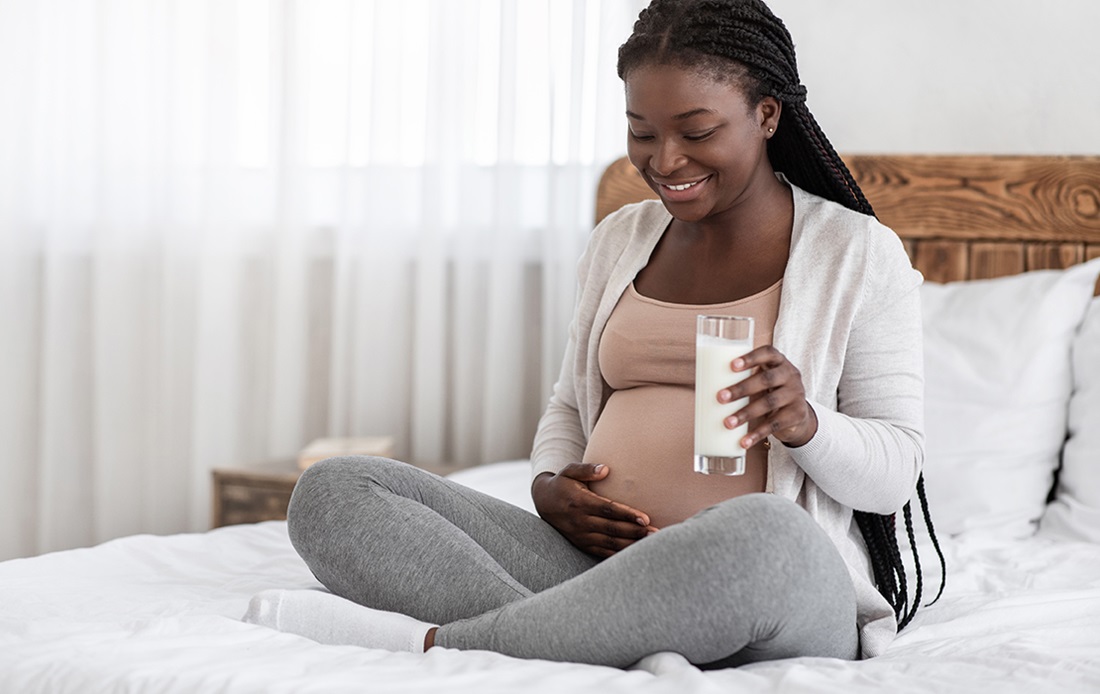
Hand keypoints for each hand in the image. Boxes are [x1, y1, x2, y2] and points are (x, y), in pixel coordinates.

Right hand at [531, 464, 652, 557]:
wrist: (544, 503)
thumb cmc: (562, 483)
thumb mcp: (569, 471)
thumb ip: (586, 469)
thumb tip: (605, 469)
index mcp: (580, 502)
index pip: (607, 510)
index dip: (627, 514)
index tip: (646, 518)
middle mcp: (580, 521)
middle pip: (612, 528)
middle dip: (635, 532)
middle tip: (656, 533)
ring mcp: (581, 535)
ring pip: (609, 542)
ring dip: (631, 544)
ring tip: (650, 543)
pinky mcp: (582, 544)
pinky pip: (602, 551)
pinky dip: (619, 553)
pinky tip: (635, 553)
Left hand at [717, 345, 817, 448]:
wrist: (797, 414)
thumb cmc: (769, 391)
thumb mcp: (762, 379)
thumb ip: (742, 378)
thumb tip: (702, 386)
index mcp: (778, 361)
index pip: (768, 352)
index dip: (751, 358)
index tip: (731, 365)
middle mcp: (790, 375)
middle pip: (766, 379)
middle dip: (741, 388)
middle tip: (720, 397)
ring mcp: (796, 395)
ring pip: (769, 403)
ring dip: (745, 413)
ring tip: (727, 423)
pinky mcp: (796, 415)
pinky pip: (775, 424)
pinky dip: (757, 434)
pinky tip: (744, 441)